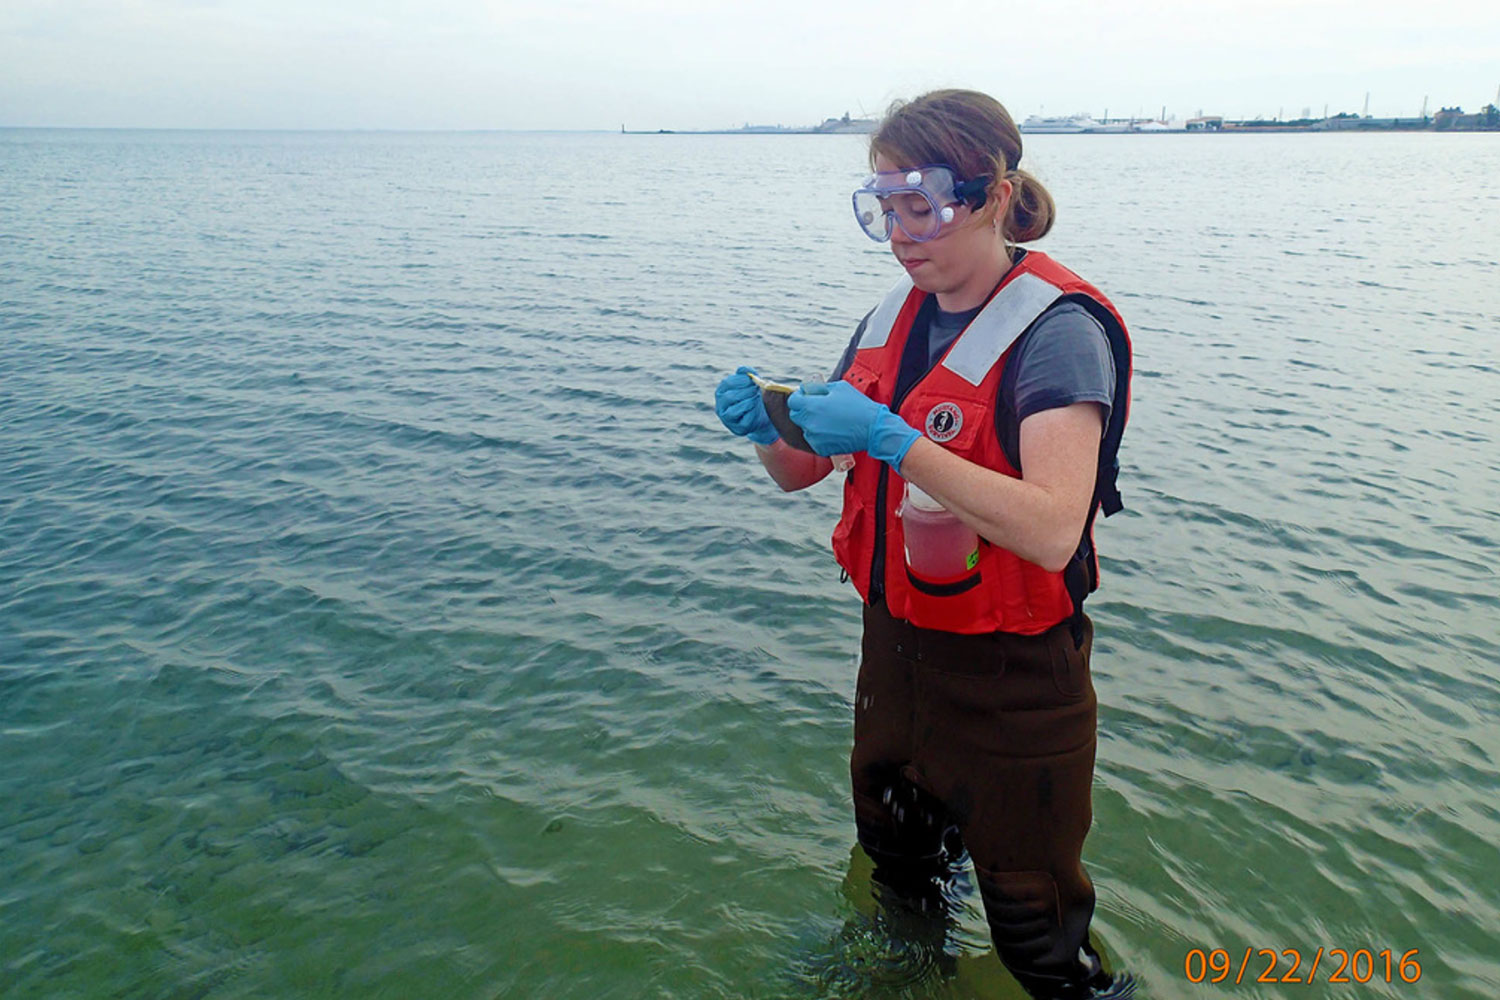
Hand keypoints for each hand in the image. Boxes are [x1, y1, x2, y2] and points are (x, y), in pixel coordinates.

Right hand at [714, 366, 779, 445]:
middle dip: (746, 392)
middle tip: (756, 390)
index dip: (741, 380)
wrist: (763, 414)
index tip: (752, 381)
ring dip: (749, 402)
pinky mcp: (736, 428)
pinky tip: (756, 409)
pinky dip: (751, 414)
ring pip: (733, 411)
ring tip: (756, 398)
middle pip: (729, 397)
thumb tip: (743, 369)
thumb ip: (747, 373)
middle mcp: (720, 405)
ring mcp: (726, 418)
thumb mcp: (751, 382)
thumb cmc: (754, 395)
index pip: (727, 383)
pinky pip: (743, 421)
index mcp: (721, 391)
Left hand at [787, 381, 920, 470]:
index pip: (793, 401)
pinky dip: (820, 436)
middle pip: (795, 416)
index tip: (807, 397)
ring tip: (831, 420)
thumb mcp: (839, 387)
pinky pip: (814, 440)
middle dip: (803, 410)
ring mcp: (815, 438)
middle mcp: (810, 423)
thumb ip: (818, 387)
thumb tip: (807, 389)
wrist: (873, 429)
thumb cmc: (858, 406)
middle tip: (818, 408)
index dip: (799, 397)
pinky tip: (834, 431)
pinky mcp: (821, 449)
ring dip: (812, 423)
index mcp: (812, 406)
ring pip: (805, 429)